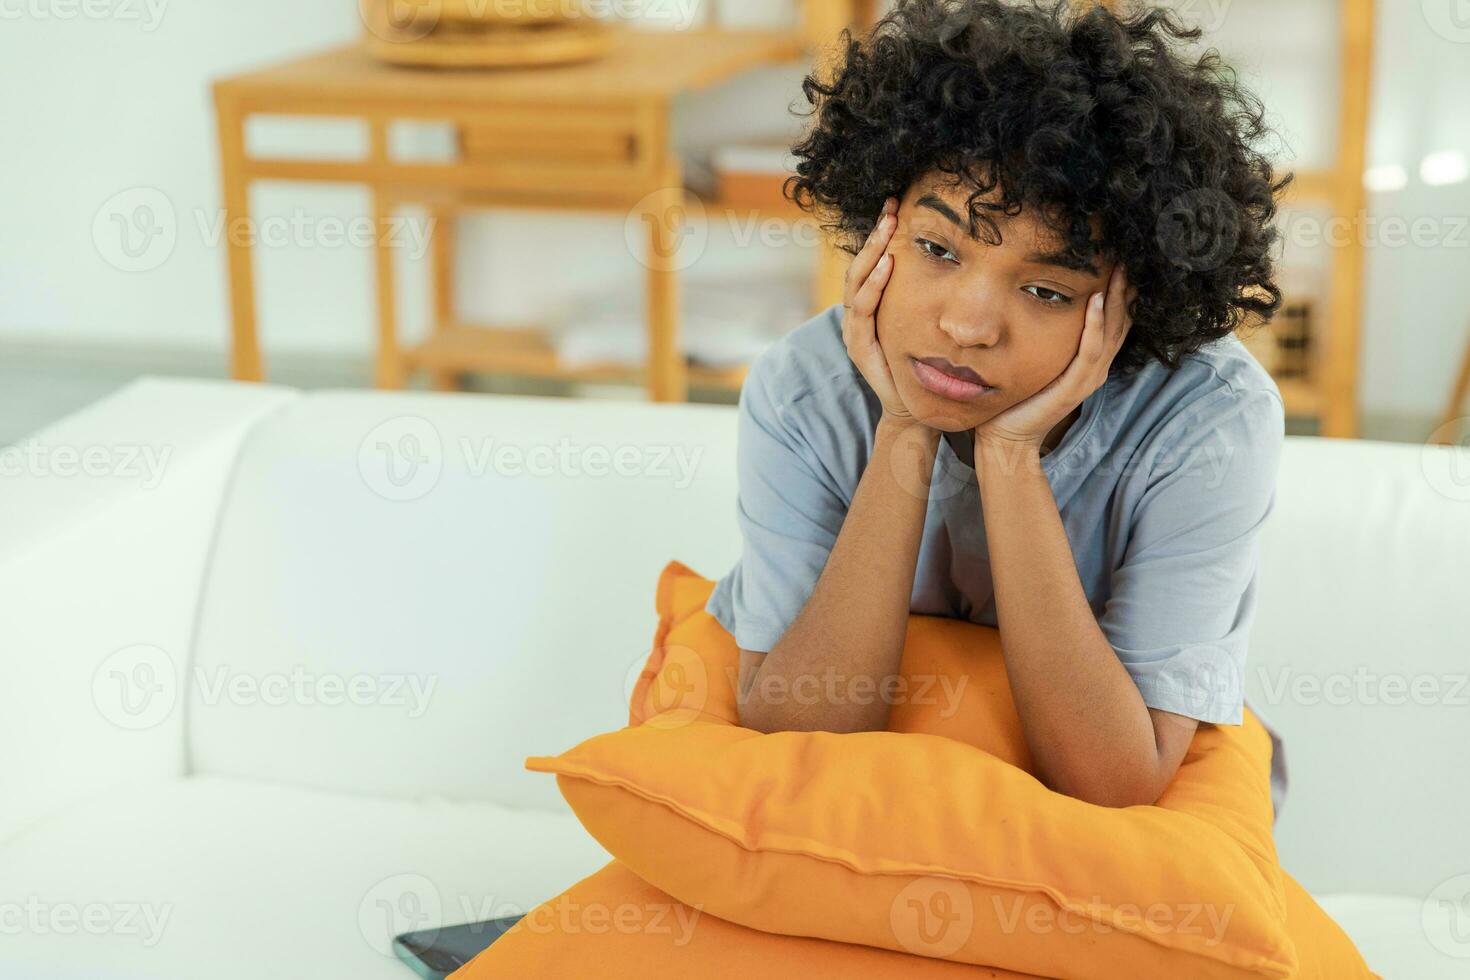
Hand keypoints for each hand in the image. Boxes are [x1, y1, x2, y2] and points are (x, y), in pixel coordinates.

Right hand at [842, 196, 914, 424]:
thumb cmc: (924, 364)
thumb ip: (930, 293)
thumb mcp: (927, 321)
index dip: (881, 234)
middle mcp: (860, 314)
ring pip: (855, 283)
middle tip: (891, 209)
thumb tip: (956, 254)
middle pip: (860, 266)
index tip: (896, 205)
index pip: (872, 262)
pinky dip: (872, 286)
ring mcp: (856, 331)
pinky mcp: (859, 348)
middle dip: (875, 236)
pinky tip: (886, 267)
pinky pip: (861, 311)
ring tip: (887, 231)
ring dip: (872, 254)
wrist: (915, 408)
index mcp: (874, 305)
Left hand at [973, 262, 1133, 450]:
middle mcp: (1097, 367)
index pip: (1115, 320)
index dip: (1121, 292)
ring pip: (1112, 331)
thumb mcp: (1040, 360)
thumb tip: (1039, 301)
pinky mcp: (1075, 385)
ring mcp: (1089, 377)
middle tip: (1128, 254)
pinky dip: (1095, 323)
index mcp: (1091, 361)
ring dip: (1117, 298)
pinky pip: (1091, 349)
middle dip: (1126, 288)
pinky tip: (1096, 300)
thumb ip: (1050, 338)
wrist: (1008, 437)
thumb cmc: (1019, 397)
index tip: (1120, 260)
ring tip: (1120, 269)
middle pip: (1121, 321)